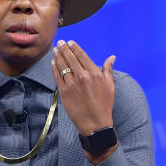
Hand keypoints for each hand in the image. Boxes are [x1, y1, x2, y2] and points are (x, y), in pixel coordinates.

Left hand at [52, 40, 117, 159]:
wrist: (95, 123)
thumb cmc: (105, 104)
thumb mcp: (110, 85)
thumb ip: (108, 69)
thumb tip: (112, 57)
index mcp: (94, 73)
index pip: (82, 56)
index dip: (75, 48)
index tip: (70, 42)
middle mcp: (83, 77)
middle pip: (70, 59)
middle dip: (64, 49)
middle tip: (59, 42)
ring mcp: (72, 84)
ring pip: (62, 66)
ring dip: (58, 56)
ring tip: (55, 50)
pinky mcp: (64, 92)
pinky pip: (57, 77)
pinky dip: (54, 68)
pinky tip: (53, 63)